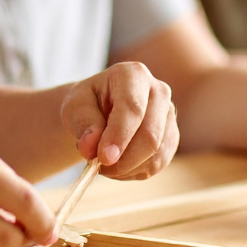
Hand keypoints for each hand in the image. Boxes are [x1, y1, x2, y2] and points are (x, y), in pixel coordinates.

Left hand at [61, 62, 178, 180]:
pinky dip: (135, 172)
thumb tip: (90, 147)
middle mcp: (159, 91)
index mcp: (134, 75)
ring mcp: (169, 114)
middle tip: (99, 167)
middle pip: (150, 134)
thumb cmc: (88, 103)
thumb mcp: (74, 106)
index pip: (133, 108)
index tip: (104, 158)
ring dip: (127, 168)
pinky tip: (119, 165)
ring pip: (157, 152)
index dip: (119, 135)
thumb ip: (82, 122)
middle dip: (124, 159)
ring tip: (105, 164)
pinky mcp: (171, 136)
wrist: (100, 108)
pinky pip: (158, 163)